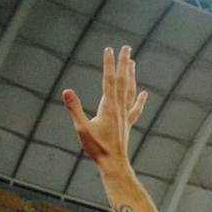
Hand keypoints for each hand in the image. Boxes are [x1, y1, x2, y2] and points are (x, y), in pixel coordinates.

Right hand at [63, 45, 146, 175]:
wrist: (113, 163)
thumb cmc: (97, 148)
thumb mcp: (81, 128)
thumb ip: (74, 109)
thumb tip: (66, 91)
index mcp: (108, 107)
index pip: (108, 80)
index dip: (108, 64)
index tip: (109, 49)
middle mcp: (119, 108)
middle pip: (122, 81)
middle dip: (123, 63)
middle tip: (126, 47)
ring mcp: (125, 116)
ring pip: (130, 91)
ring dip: (131, 76)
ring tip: (132, 62)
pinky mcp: (127, 124)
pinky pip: (135, 109)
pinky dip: (141, 100)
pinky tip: (145, 93)